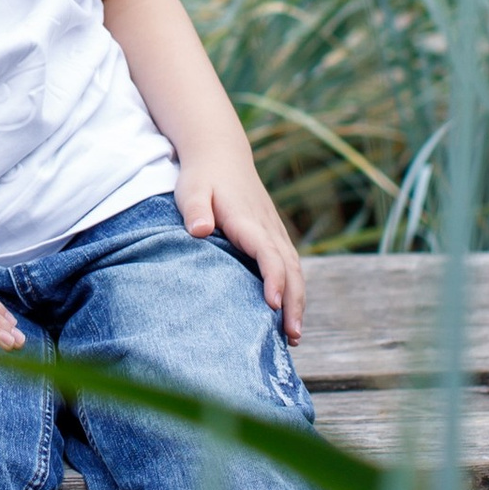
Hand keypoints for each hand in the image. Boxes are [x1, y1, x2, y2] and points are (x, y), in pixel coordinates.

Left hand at [177, 157, 305, 345]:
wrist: (220, 153)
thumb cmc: (201, 176)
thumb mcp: (191, 189)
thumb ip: (195, 209)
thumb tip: (200, 230)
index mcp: (248, 221)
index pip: (268, 253)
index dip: (273, 279)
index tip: (272, 305)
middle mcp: (268, 228)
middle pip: (290, 269)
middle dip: (294, 302)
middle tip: (292, 336)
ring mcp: (274, 231)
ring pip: (294, 270)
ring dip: (297, 301)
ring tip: (293, 336)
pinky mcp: (273, 235)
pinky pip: (289, 265)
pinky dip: (294, 289)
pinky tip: (287, 312)